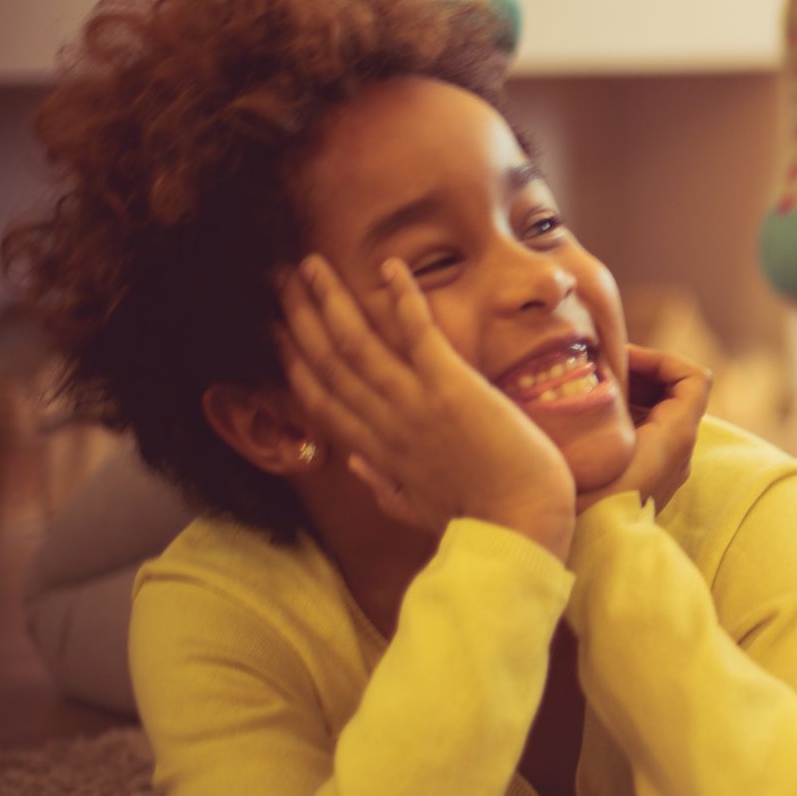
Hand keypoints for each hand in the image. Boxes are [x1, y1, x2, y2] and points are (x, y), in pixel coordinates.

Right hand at [277, 255, 575, 555]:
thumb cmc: (483, 523)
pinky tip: (389, 266)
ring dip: (331, 300)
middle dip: (299, 319)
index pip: (322, 400)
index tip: (276, 332)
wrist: (521, 531)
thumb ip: (385, 486)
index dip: (294, 362)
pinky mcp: (450, 388)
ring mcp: (414, 405)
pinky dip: (402, 298)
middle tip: (278, 280)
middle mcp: (385, 425)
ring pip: (357, 344)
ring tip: (309, 264)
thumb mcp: (420, 508)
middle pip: (328, 363)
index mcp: (378, 453)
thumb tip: (357, 468)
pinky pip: (417, 333)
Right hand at [575, 345, 710, 516]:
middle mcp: (681, 450)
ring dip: (628, 395)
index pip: (694, 377)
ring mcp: (667, 467)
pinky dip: (622, 418)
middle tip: (595, 370)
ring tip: (586, 390)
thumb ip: (594, 400)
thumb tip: (572, 367)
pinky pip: (645, 434)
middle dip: (639, 374)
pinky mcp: (648, 480)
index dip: (660, 359)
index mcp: (677, 436)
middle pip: (675, 392)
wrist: (585, 558)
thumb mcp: (589, 442)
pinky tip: (586, 419)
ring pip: (658, 413)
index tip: (619, 360)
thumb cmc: (584, 499)